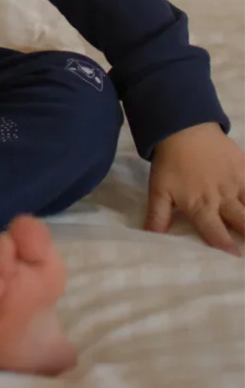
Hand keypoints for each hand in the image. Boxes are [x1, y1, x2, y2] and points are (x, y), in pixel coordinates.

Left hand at [146, 122, 244, 256]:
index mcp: (201, 206)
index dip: (226, 248)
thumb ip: (158, 216)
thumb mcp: (159, 189)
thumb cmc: (170, 162)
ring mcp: (236, 182)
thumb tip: (151, 238)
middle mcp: (222, 198)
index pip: (216, 233)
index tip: (236, 259)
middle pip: (242, 223)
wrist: (182, 127)